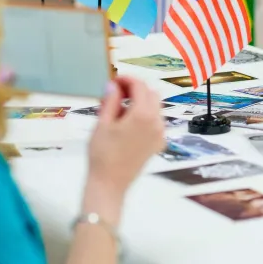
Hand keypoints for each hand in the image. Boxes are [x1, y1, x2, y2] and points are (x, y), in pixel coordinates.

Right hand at [83, 76, 165, 219]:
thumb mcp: (102, 124)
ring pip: (156, 107)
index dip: (127, 79)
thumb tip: (113, 85)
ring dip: (142, 101)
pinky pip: (156, 121)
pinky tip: (128, 122)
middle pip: (152, 94)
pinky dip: (146, 115)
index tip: (114, 80)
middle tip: (116, 92)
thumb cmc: (102, 154)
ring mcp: (160, 133)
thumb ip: (110, 101)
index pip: (140, 87)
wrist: (110, 184)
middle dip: (136, 89)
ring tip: (120, 108)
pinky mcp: (158, 143)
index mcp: (143, 115)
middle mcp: (157, 122)